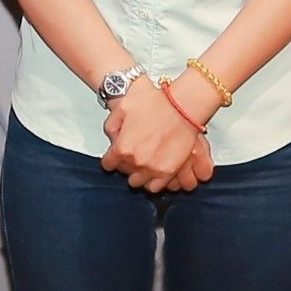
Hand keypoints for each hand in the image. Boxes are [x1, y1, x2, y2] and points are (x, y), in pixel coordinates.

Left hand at [103, 79, 211, 193]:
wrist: (182, 105)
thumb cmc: (156, 103)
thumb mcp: (123, 107)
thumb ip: (112, 126)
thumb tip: (112, 137)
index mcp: (123, 147)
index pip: (108, 164)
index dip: (111, 158)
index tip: (114, 156)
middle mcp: (136, 161)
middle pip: (124, 172)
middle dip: (126, 163)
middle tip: (132, 154)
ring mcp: (153, 168)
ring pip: (138, 182)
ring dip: (139, 173)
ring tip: (144, 163)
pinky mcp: (169, 172)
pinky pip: (156, 187)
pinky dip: (153, 181)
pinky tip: (154, 172)